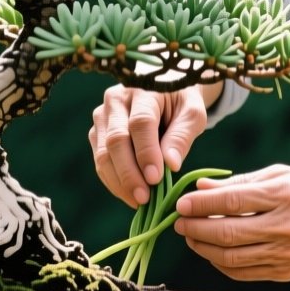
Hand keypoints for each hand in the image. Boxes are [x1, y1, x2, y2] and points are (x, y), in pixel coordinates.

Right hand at [89, 84, 208, 207]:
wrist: (164, 91)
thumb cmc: (181, 102)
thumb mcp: (192, 114)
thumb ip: (182, 136)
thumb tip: (171, 165)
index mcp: (142, 89)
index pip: (140, 123)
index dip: (146, 153)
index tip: (156, 179)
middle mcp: (115, 99)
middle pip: (116, 140)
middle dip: (129, 173)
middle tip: (144, 198)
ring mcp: (102, 116)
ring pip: (103, 153)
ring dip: (119, 181)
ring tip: (139, 201)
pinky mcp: (97, 132)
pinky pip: (100, 161)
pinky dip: (113, 181)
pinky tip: (129, 195)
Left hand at [173, 164, 289, 280]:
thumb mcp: (284, 175)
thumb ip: (242, 182)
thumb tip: (202, 186)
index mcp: (285, 195)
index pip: (232, 201)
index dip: (201, 204)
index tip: (181, 203)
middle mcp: (286, 227)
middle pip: (227, 233)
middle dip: (194, 229)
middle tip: (179, 222)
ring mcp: (286, 254)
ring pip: (230, 258)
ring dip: (202, 248)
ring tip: (191, 237)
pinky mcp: (286, 273)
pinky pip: (242, 272)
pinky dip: (220, 263)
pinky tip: (212, 251)